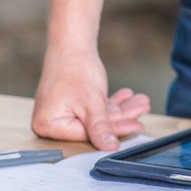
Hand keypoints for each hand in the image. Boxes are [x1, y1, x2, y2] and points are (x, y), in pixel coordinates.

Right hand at [31, 47, 149, 149]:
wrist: (71, 43)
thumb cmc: (74, 68)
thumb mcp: (91, 103)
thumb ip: (100, 127)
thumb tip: (109, 147)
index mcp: (49, 125)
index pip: (88, 135)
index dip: (115, 130)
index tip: (136, 125)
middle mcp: (53, 121)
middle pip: (95, 126)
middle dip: (122, 116)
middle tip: (142, 109)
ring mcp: (63, 111)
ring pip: (99, 115)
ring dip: (122, 108)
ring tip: (140, 102)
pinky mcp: (72, 103)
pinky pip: (96, 107)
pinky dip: (112, 102)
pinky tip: (128, 97)